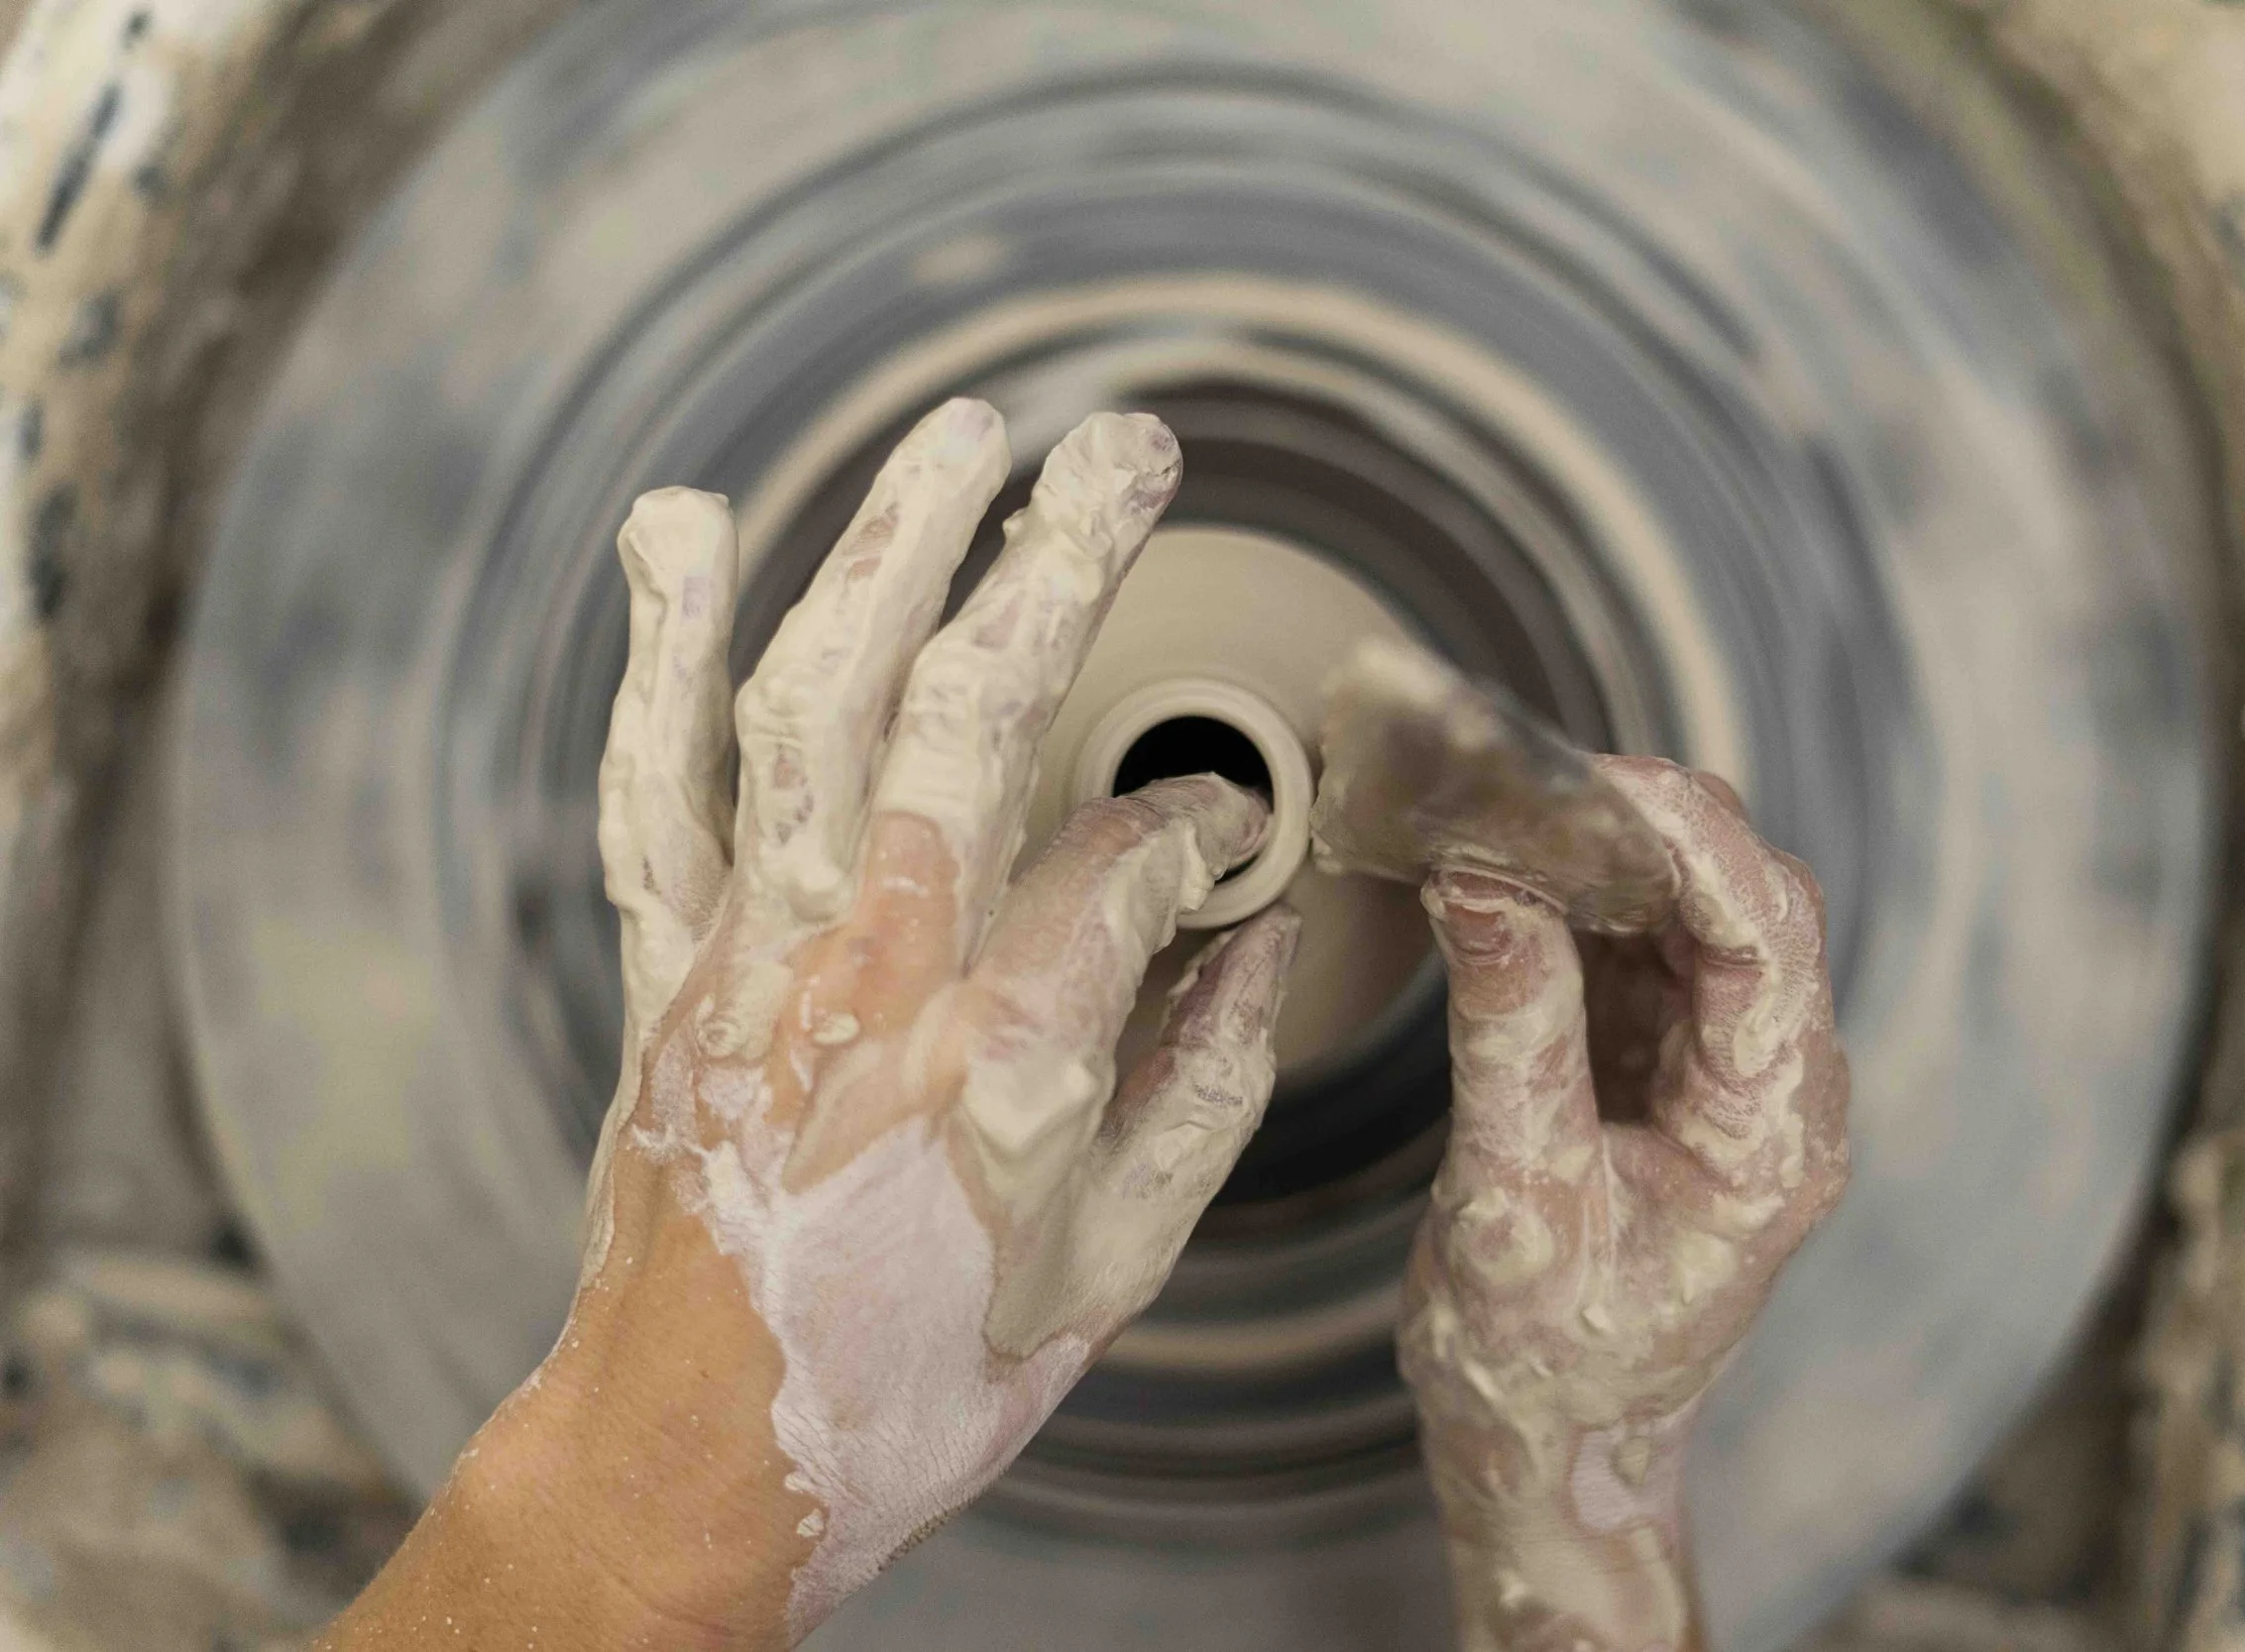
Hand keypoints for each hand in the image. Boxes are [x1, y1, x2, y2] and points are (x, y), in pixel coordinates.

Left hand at [320, 401, 1299, 1649]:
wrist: (695, 1460)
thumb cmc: (913, 1379)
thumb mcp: (1116, 1272)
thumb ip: (1204, 1091)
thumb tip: (1259, 941)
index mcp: (1013, 1058)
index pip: (1135, 859)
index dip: (1198, 821)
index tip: (1219, 826)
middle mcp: (874, 976)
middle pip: (973, 712)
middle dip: (1064, 557)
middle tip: (1132, 448)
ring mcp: (751, 957)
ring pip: (811, 703)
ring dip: (887, 548)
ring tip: (960, 430)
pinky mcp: (663, 968)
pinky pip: (653, 781)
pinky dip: (664, 650)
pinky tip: (690, 529)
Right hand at [1399, 760, 1849, 1651]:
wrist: (1549, 1446)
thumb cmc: (1543, 1361)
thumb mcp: (1511, 1202)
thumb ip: (1507, 1034)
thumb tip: (1477, 881)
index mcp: (1773, 1140)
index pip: (1766, 942)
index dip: (1691, 843)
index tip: (1594, 780)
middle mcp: (1773, 1094)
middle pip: (1746, 905)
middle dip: (1646, 831)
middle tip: (1528, 782)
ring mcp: (1724, 1075)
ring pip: (1692, 912)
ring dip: (1605, 859)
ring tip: (1504, 815)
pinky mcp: (1666, 1067)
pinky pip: (1639, 948)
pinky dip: (1577, 902)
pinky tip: (1508, 876)